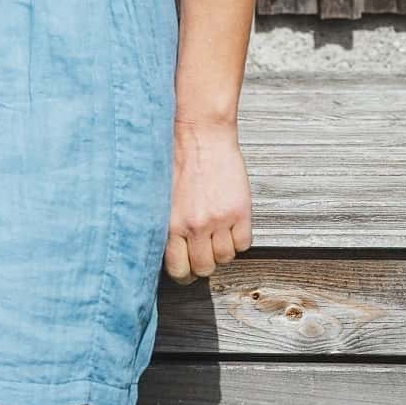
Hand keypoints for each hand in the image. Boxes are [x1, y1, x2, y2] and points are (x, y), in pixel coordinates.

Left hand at [163, 115, 251, 283]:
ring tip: (217, 234)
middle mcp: (194, 226)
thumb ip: (165, 223)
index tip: (187, 267)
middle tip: (204, 251)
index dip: (184, 272)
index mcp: (170, 223)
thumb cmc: (176, 158)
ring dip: (222, 250)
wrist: (200, 132)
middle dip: (203, 263)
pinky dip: (239, 239)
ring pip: (225, 258)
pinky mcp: (239, 211)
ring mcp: (218, 220)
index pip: (178, 270)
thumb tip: (166, 249)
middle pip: (203, 268)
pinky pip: (243, 243)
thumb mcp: (162, 196)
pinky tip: (231, 225)